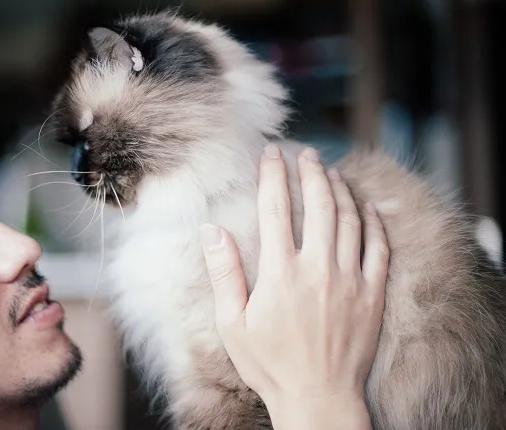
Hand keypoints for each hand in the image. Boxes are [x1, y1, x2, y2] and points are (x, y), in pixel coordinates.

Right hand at [200, 144, 389, 428]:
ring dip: (340, 189)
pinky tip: (364, 206)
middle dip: (310, 172)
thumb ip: (223, 273)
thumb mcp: (231, 323)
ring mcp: (350, 280)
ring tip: (330, 171)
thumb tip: (211, 230)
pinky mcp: (372, 294)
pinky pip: (378, 247)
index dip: (272, 176)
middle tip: (304, 152)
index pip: (275, 210)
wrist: (318, 397)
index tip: (271, 154)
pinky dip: (372, 221)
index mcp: (280, 273)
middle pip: (318, 205)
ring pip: (350, 220)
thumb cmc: (269, 363)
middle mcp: (318, 269)